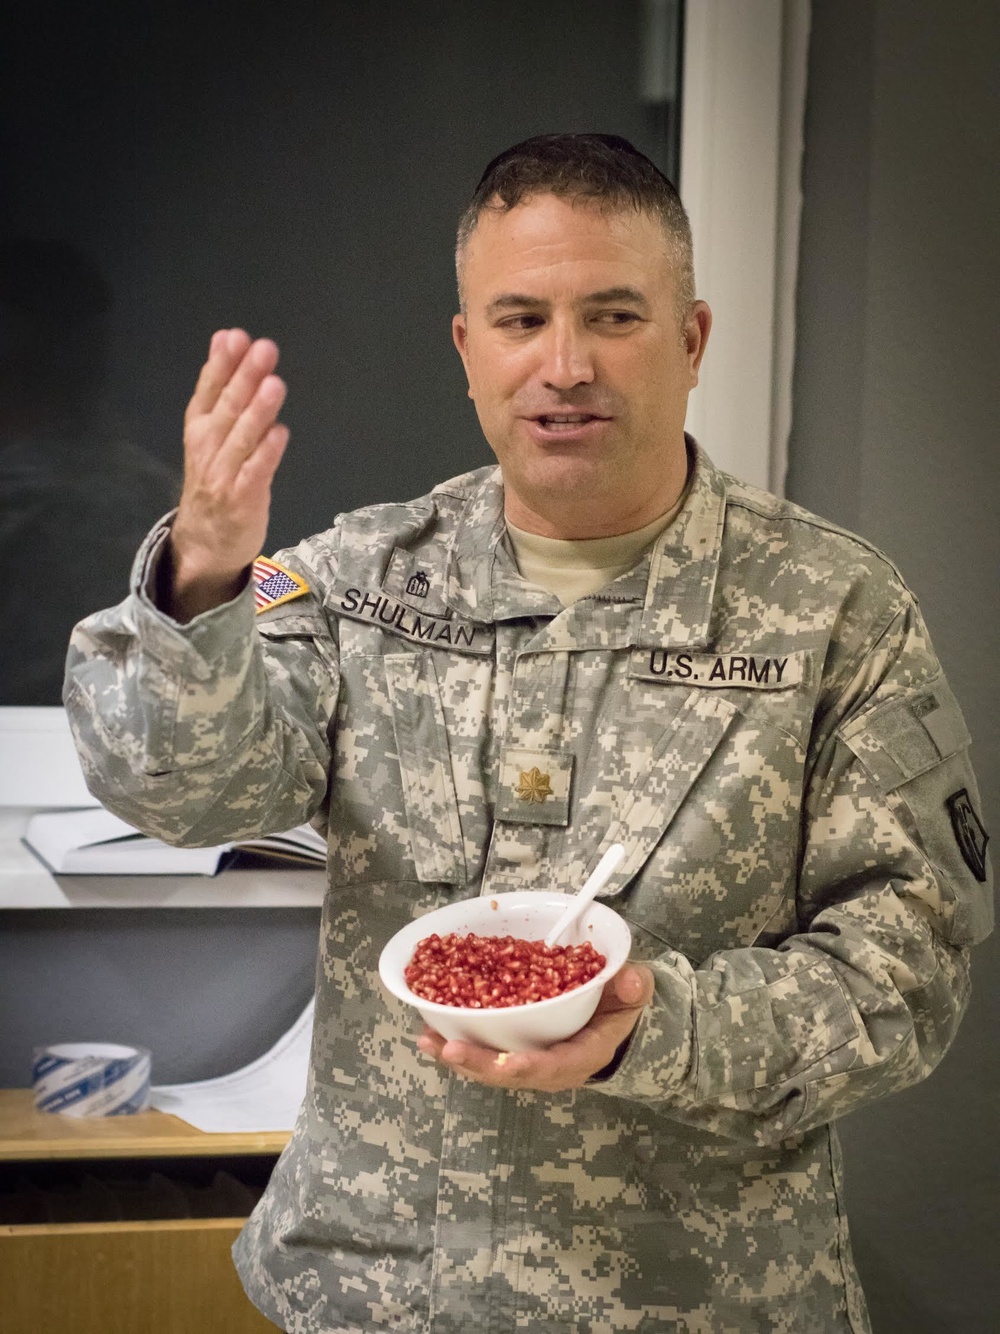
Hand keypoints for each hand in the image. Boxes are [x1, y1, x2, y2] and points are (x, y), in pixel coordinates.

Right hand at [167, 329, 289, 621]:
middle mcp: (208, 448)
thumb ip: (219, 387)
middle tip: (263, 349)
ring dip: (258, 411)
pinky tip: (280, 432)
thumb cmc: (215, 480)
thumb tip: (225, 337)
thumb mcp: (209, 433)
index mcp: (199, 428)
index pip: (209, 390)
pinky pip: (256, 472)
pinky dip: (267, 453)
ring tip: (274, 384)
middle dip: (245, 377)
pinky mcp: (243, 499)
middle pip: (227, 409)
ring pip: (242, 438)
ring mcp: (224, 475)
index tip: (236, 337)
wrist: (203, 544)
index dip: (222, 364)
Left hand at [417, 964, 653, 1091]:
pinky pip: (483, 1053)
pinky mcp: (511, 1051)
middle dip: (480, 1065)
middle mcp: (551, 1068)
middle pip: (511, 1074)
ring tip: (426, 1041)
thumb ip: (634, 988)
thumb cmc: (618, 1007)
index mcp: (582, 1056)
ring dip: (458, 1058)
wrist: (612, 1023)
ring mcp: (529, 1063)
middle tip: (449, 1049)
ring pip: (490, 1068)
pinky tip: (429, 1032)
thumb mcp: (633, 995)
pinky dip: (456, 1045)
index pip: (555, 1066)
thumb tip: (633, 979)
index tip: (508, 1063)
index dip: (530, 1067)